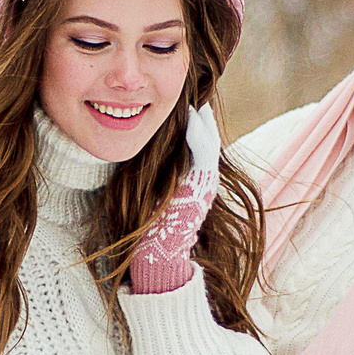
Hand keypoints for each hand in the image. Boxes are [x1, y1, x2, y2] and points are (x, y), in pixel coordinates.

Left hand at [128, 104, 222, 295]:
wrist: (159, 255)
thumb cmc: (150, 230)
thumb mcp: (155, 196)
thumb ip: (157, 178)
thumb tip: (143, 159)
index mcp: (197, 186)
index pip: (200, 148)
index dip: (196, 128)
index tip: (187, 108)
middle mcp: (207, 184)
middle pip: (210, 142)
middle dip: (204, 121)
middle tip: (197, 99)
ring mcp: (207, 185)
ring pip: (210, 145)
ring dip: (203, 122)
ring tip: (196, 103)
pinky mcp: (202, 186)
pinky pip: (205, 153)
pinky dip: (199, 134)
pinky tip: (192, 118)